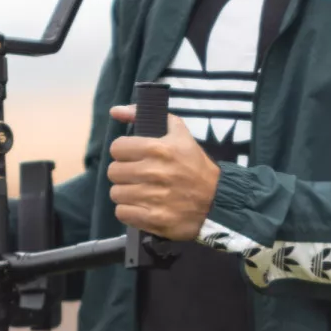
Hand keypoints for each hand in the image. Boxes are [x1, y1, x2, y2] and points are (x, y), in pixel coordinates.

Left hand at [107, 105, 220, 239]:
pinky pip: (122, 213)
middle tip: (138, 176)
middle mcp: (153, 172)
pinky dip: (130, 211)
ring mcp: (153, 197)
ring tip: (141, 192)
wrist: (217, 200)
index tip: (134, 157)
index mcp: (158, 148)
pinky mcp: (153, 219)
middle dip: (125, 173)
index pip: (117, 148)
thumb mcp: (179, 134)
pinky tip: (142, 206)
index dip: (124, 153)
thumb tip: (115, 111)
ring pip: (116, 193)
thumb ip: (144, 116)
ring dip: (126, 193)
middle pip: (114, 171)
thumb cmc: (195, 165)